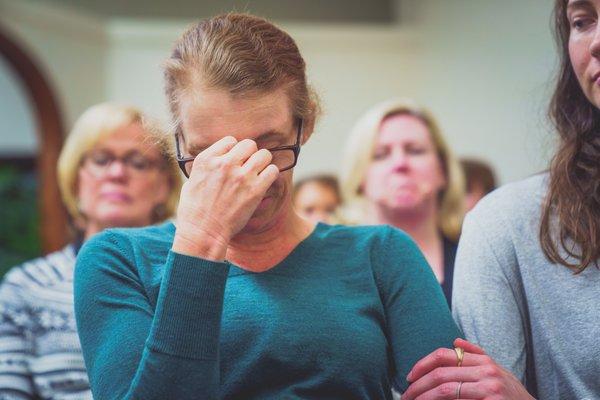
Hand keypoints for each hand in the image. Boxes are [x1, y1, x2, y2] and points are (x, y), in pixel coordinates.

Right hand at [173, 136, 278, 259]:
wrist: (203, 232)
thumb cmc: (194, 211)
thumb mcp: (191, 182)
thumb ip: (205, 168)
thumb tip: (216, 161)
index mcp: (206, 160)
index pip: (230, 141)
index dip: (234, 151)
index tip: (234, 162)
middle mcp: (224, 164)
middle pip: (249, 144)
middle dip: (250, 154)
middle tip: (248, 167)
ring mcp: (241, 176)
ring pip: (264, 154)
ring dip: (263, 162)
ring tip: (258, 173)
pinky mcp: (255, 190)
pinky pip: (272, 171)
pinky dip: (271, 175)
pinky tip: (264, 182)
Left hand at [402, 338, 533, 399]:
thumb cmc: (513, 396)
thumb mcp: (500, 371)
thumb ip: (478, 356)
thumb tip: (455, 342)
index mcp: (484, 361)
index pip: (444, 355)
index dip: (422, 364)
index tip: (410, 377)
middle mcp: (486, 371)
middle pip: (440, 373)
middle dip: (418, 385)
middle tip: (406, 395)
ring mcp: (489, 388)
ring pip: (445, 390)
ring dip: (424, 398)